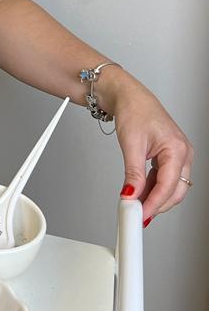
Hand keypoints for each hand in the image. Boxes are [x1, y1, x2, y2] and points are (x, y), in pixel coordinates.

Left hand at [110, 73, 193, 224]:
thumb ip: (133, 174)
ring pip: (171, 186)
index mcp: (177, 148)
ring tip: (136, 205)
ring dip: (154, 197)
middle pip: (175, 191)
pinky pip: (164, 178)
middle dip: (156, 204)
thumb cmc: (133, 109)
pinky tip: (140, 193)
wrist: (127, 95)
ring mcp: (177, 155)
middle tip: (137, 215)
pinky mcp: (169, 156)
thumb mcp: (131, 144)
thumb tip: (131, 195)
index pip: (168, 186)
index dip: (153, 204)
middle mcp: (182, 153)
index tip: (139, 215)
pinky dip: (153, 187)